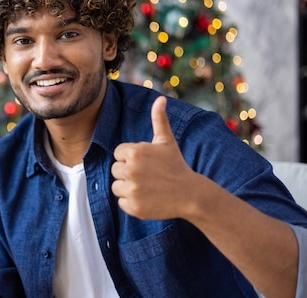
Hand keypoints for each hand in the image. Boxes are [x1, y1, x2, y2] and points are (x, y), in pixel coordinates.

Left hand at [111, 96, 198, 219]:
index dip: (131, 158)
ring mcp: (132, 189)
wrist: (190, 194)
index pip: (118, 153)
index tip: (146, 163)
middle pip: (116, 170)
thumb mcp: (166, 141)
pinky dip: (132, 203)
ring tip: (148, 187)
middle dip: (129, 172)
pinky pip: (122, 203)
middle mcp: (131, 170)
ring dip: (129, 188)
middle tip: (148, 176)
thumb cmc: (175, 165)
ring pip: (117, 187)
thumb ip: (159, 119)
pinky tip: (148, 198)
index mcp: (135, 152)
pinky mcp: (133, 207)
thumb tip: (161, 98)